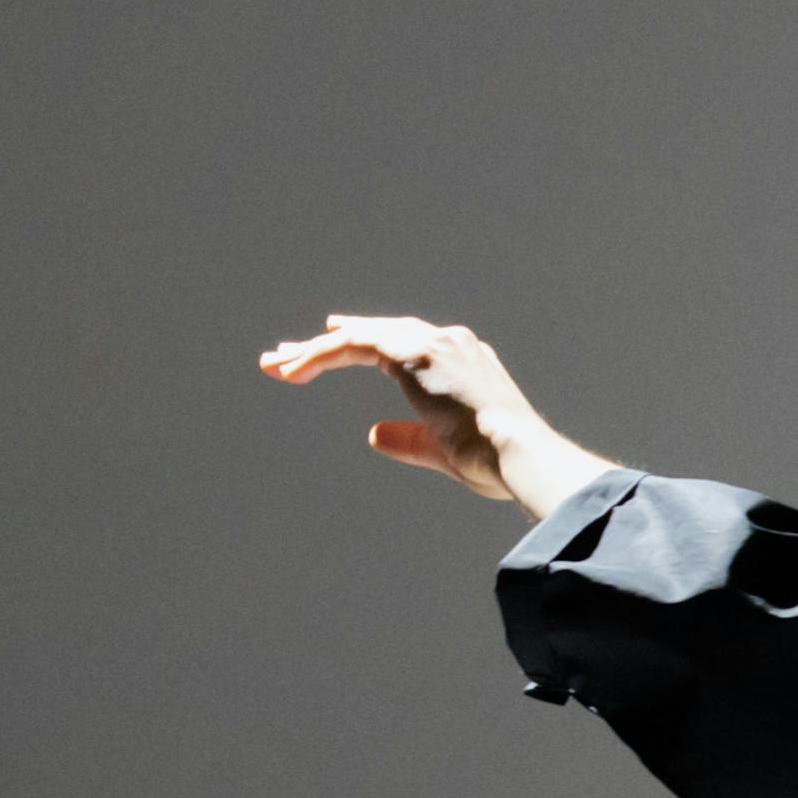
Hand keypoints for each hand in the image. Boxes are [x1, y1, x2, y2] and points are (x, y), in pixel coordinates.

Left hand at [259, 314, 616, 517]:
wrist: (520, 456)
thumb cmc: (496, 463)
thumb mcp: (443, 450)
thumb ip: (408, 439)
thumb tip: (373, 434)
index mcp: (461, 362)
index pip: (398, 345)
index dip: (355, 348)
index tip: (319, 351)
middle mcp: (448, 343)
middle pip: (374, 334)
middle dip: (326, 347)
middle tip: (284, 357)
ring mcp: (433, 343)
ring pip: (359, 337)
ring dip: (314, 351)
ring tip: (277, 365)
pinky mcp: (416, 351)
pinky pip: (354, 345)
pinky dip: (321, 355)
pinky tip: (294, 370)